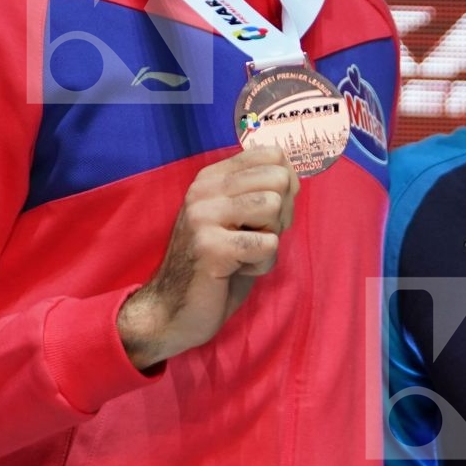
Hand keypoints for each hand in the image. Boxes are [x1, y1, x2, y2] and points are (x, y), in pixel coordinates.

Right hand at [117, 145, 299, 369]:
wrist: (171, 310)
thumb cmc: (215, 264)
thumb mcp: (236, 218)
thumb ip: (259, 192)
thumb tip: (295, 175)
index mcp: (211, 177)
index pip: (272, 155)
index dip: (286, 186)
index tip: (267, 214)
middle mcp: (204, 189)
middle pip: (279, 179)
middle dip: (282, 214)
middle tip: (256, 238)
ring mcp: (204, 216)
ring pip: (274, 206)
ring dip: (271, 238)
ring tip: (245, 253)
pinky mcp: (211, 248)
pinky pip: (268, 244)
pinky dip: (263, 264)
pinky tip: (238, 270)